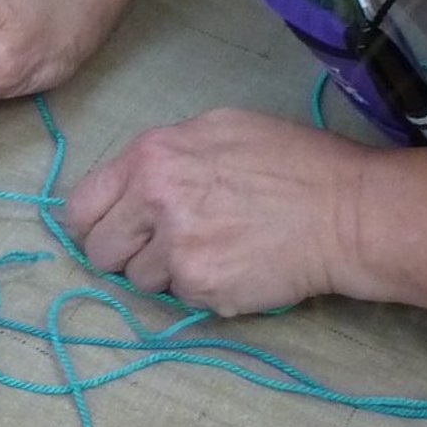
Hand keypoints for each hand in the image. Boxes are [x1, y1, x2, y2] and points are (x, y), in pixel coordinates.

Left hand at [66, 106, 368, 310]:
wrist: (345, 212)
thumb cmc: (292, 163)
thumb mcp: (219, 129)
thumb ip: (164, 154)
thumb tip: (127, 184)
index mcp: (151, 156)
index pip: (80, 206)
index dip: (94, 224)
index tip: (111, 232)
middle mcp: (153, 200)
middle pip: (99, 250)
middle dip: (125, 253)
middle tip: (165, 247)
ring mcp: (176, 248)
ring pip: (139, 280)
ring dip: (166, 273)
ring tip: (213, 249)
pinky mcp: (201, 285)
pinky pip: (179, 297)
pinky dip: (201, 289)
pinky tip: (234, 264)